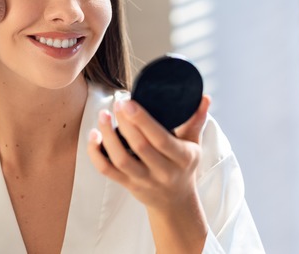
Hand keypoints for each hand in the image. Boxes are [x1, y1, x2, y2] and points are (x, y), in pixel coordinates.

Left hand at [87, 95, 210, 250]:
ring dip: (108, 136)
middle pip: (139, 146)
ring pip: (121, 159)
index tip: (129, 101)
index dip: (142, 120)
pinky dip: (96, 153)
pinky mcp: (128, 185)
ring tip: (103, 115)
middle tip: (117, 103)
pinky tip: (93, 135)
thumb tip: (205, 97)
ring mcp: (144, 180)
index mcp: (182, 158)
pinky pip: (107, 170)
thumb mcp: (194, 144)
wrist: (175, 201)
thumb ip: (196, 120)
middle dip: (125, 122)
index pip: (160, 138)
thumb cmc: (184, 166)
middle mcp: (163, 171)